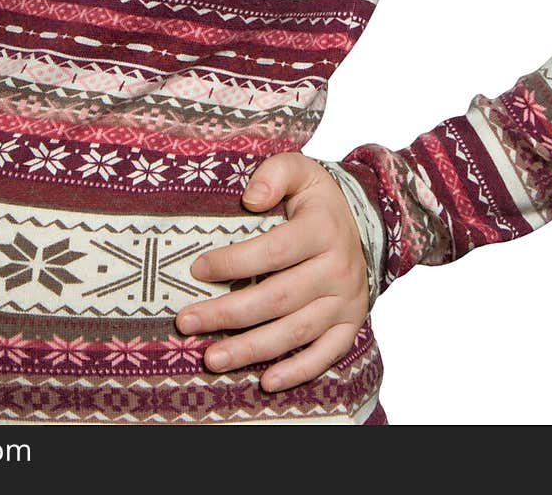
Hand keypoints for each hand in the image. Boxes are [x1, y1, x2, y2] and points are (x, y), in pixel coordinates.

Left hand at [174, 152, 369, 392]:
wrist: (364, 220)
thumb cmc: (316, 199)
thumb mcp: (299, 170)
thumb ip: (274, 175)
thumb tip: (251, 198)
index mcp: (322, 230)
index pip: (274, 251)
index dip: (234, 263)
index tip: (197, 269)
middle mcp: (338, 269)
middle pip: (278, 298)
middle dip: (228, 314)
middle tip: (187, 322)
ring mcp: (346, 301)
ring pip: (296, 332)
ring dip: (252, 349)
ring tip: (211, 358)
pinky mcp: (351, 324)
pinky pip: (326, 355)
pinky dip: (297, 371)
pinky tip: (265, 381)